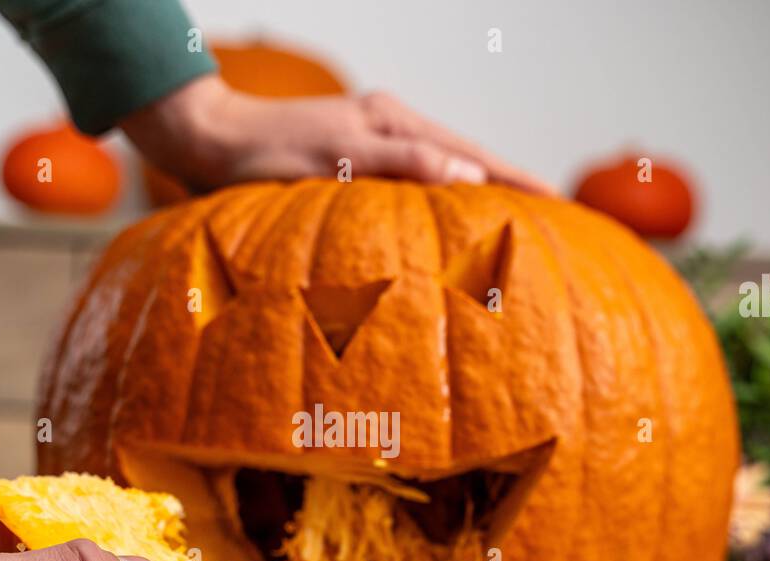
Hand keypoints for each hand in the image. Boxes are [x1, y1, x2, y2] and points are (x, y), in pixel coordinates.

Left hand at [121, 74, 554, 195]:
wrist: (208, 143)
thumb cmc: (263, 154)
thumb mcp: (334, 156)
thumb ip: (401, 163)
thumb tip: (470, 172)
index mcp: (393, 122)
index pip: (473, 154)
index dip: (519, 181)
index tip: (562, 206)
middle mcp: (389, 130)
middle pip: (467, 160)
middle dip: (511, 189)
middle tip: (555, 222)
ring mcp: (371, 147)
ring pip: (442, 174)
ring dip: (478, 200)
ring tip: (516, 228)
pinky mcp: (352, 167)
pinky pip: (411, 189)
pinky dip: (439, 208)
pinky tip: (447, 229)